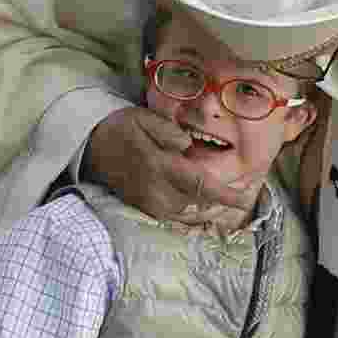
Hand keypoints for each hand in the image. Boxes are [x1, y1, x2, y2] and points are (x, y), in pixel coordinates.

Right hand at [85, 107, 264, 219]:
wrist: (91, 145)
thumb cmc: (122, 127)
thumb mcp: (143, 118)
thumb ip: (167, 131)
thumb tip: (186, 144)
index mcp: (158, 165)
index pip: (198, 184)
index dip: (225, 194)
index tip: (246, 198)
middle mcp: (154, 189)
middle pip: (197, 205)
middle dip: (222, 204)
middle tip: (245, 196)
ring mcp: (147, 201)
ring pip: (186, 215)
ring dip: (209, 212)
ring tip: (228, 205)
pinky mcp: (142, 207)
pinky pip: (172, 218)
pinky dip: (192, 217)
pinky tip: (205, 211)